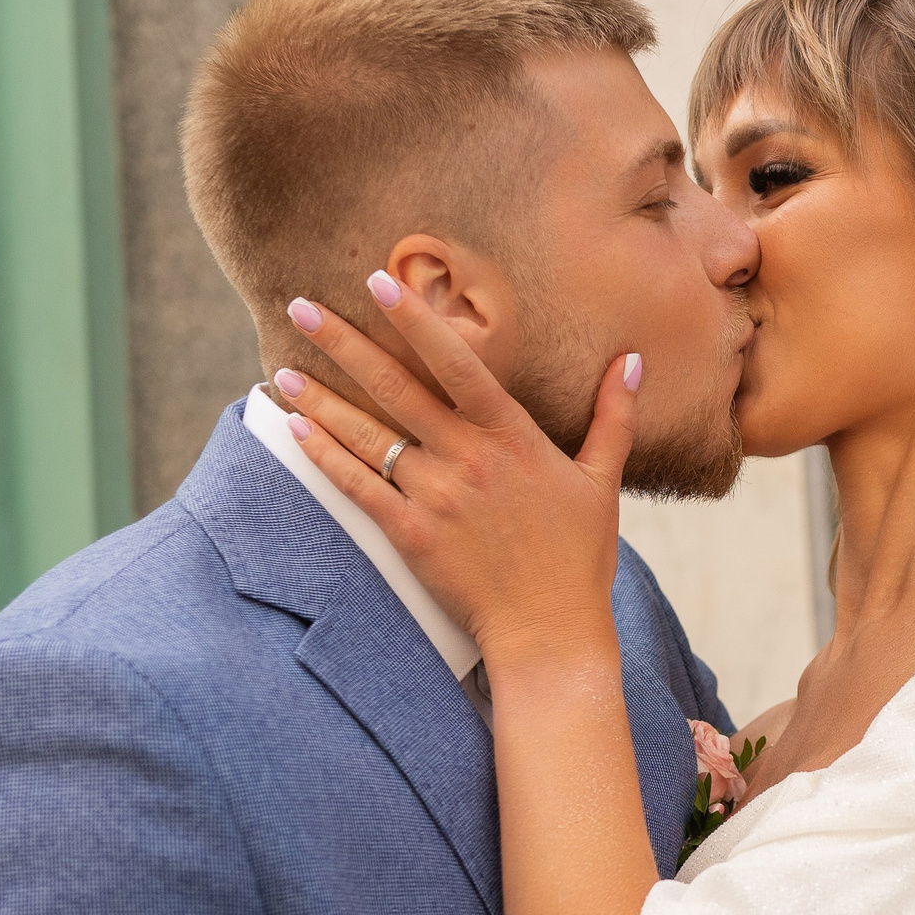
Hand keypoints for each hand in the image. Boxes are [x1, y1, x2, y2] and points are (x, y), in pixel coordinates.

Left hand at [272, 278, 638, 665]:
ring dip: (319, 400)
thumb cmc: (580, 558)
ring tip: (282, 370)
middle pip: (394, 388)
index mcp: (512, 437)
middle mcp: (468, 458)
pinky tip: (297, 430)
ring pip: (366, 435)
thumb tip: (632, 361)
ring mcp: (436, 497)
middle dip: (342, 344)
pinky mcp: (411, 536)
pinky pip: (358, 488)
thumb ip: (614, 417)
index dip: (415, 321)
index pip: (457, 364)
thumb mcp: (603, 481)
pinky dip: (325, 457)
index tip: (377, 283)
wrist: (550, 631)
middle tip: (299, 307)